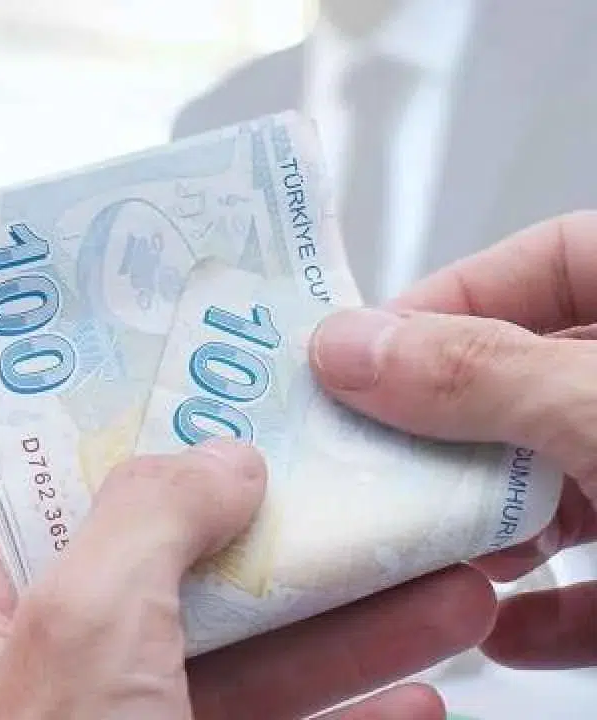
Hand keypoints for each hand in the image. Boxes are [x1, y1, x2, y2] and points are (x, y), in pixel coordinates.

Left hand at [0, 441, 492, 718]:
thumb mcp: (80, 631)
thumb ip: (145, 520)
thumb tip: (216, 458)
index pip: (62, 509)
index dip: (165, 473)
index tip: (258, 440)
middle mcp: (3, 674)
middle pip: (163, 587)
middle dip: (288, 563)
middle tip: (378, 523)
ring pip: (219, 669)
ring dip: (335, 639)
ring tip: (438, 602)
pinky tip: (401, 704)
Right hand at [311, 210, 596, 668]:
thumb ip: (485, 375)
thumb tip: (349, 346)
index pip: (554, 257)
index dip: (454, 294)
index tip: (364, 352)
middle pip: (532, 386)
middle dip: (446, 434)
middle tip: (363, 462)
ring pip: (561, 490)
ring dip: (483, 529)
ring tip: (422, 553)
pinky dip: (544, 614)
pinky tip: (497, 629)